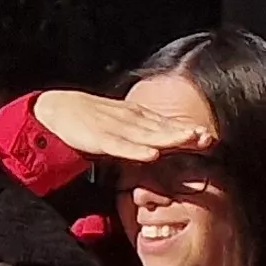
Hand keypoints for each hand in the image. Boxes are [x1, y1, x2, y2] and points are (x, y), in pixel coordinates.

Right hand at [30, 89, 212, 163]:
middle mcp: (129, 120)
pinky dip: (135, 150)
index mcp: (135, 118)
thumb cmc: (88, 122)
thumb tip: (158, 152)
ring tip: (191, 140)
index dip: (187, 131)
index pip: (166, 124)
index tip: (211, 138)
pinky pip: (119, 145)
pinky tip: (152, 154)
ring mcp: (114, 127)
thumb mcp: (118, 129)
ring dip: (169, 138)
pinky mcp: (97, 138)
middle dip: (186, 133)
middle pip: (162, 128)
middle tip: (209, 138)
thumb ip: (138, 139)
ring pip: (146, 135)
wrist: (54, 110)